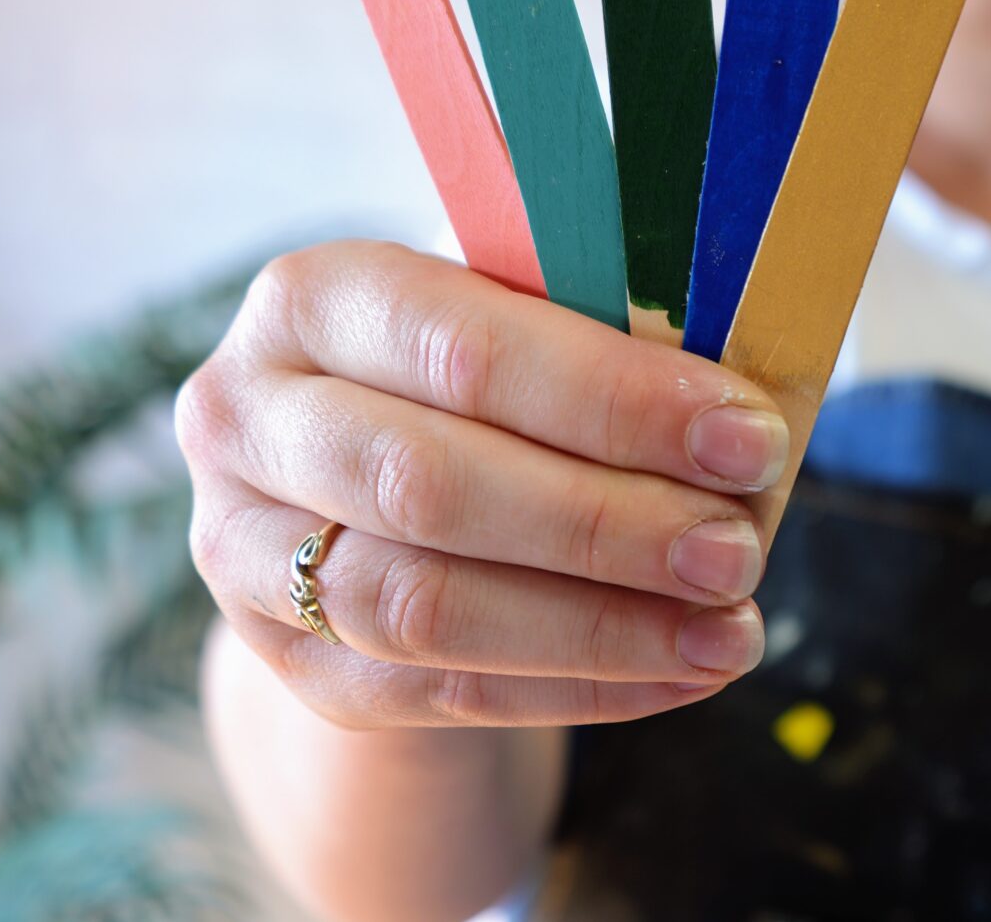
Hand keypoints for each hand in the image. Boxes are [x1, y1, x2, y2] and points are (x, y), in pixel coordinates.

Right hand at [176, 240, 788, 729]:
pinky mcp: (288, 660)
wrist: (356, 489)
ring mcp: (243, 552)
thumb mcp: (508, 320)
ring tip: (729, 630)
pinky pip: (435, 693)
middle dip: (606, 523)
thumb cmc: (469, 379)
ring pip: (421, 607)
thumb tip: (738, 403)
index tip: (746, 437)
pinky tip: (677, 672)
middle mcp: (246, 419)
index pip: (461, 347)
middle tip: (738, 550)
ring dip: (596, 625)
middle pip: (430, 484)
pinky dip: (572, 686)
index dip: (612, 398)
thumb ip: (590, 339)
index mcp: (309, 298)